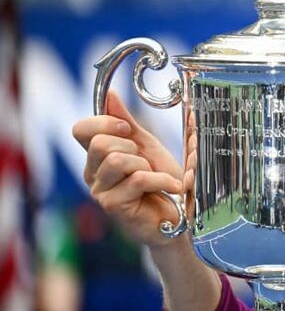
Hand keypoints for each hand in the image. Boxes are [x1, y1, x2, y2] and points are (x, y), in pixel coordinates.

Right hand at [71, 90, 184, 249]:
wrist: (177, 216)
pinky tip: (171, 187)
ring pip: (117, 160)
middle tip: (146, 162)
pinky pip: (137, 178)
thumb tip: (110, 94)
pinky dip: (162, 180)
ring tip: (154, 176)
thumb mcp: (146, 146)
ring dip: (145, 165)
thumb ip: (126, 123)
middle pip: (100, 143)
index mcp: (97, 156)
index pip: (80, 129)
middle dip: (132, 147)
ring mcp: (100, 191)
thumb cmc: (160, 183)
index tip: (127, 129)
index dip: (104, 122)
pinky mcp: (113, 206)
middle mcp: (92, 174)